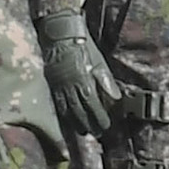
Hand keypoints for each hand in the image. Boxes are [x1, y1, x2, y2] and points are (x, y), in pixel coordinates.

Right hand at [36, 11, 120, 135]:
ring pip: (67, 109)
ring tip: (82, 131)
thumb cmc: (84, 46)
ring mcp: (58, 86)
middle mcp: (69, 86)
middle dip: (88, 123)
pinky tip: (67, 120)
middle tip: (95, 133)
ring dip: (75, 122)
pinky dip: (63, 114)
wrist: (60, 35)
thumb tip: (116, 98)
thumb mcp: (99, 61)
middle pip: (79, 110)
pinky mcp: (52, 84)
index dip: (99, 117)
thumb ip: (106, 80)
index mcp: (83, 80)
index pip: (92, 104)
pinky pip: (57, 103)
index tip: (105, 126)